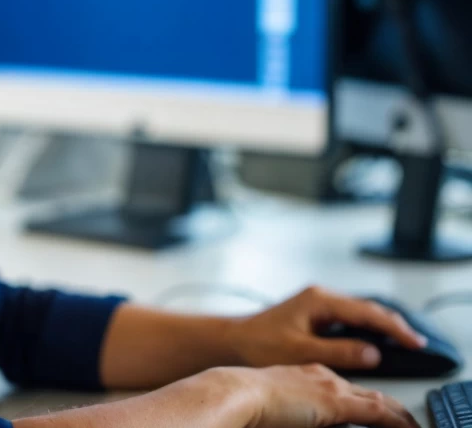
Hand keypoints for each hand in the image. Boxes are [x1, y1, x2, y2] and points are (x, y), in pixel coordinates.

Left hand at [227, 286, 427, 371]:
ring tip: (404, 341)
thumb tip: (372, 353)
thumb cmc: (260, 344)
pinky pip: (348, 318)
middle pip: (365, 307)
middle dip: (393, 324)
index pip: (366, 311)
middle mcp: (319, 297)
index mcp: (318, 300)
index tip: (414, 342)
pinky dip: (367, 328)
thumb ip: (339, 352)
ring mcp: (316, 304)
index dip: (394, 328)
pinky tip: (376, 340)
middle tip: (417, 343)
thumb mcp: (302, 351)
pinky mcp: (313, 314)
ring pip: (358, 311)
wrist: (234, 341)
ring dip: (381, 325)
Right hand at [233, 363, 419, 427]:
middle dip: (393, 410)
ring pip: (378, 401)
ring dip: (401, 417)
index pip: (349, 391)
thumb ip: (294, 413)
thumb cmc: (246, 402)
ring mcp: (330, 386)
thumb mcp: (275, 407)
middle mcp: (322, 375)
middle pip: (368, 394)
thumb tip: (299, 419)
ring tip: (414, 427)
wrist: (236, 391)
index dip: (369, 405)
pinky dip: (397, 422)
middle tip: (410, 424)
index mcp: (307, 375)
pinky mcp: (335, 401)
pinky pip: (376, 412)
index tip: (383, 417)